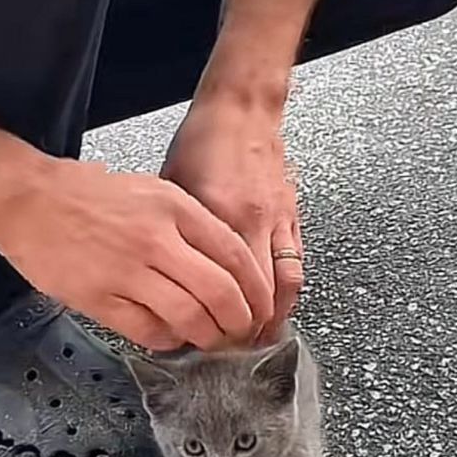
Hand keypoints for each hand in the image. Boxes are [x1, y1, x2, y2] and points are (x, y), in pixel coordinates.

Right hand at [0, 157, 273, 350]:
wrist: (25, 197)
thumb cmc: (85, 193)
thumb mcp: (150, 190)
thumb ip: (188, 224)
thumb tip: (223, 266)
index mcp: (174, 207)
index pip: (236, 256)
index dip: (256, 291)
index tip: (261, 308)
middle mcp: (156, 238)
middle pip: (221, 292)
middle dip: (240, 322)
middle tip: (241, 334)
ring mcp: (127, 270)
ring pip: (190, 316)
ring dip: (208, 337)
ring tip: (210, 341)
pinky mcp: (98, 297)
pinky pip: (148, 330)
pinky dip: (167, 340)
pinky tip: (169, 336)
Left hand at [161, 96, 302, 343]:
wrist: (242, 109)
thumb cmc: (202, 143)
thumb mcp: (171, 187)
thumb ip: (172, 235)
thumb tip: (161, 277)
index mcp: (219, 216)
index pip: (222, 286)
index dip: (216, 319)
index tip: (203, 338)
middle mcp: (254, 222)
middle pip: (260, 296)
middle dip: (248, 329)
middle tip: (232, 348)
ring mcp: (278, 221)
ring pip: (287, 285)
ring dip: (275, 316)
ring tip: (258, 337)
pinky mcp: (293, 217)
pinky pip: (296, 265)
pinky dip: (288, 291)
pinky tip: (276, 306)